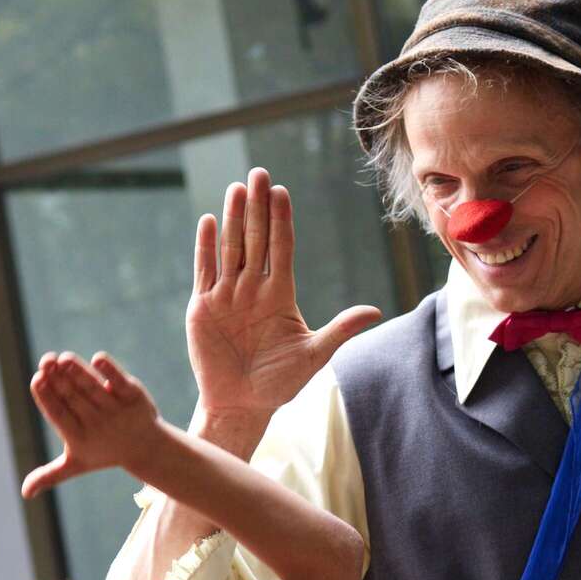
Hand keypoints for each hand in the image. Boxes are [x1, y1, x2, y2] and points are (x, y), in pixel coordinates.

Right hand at [21, 352, 158, 497]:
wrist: (146, 448)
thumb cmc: (103, 452)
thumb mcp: (76, 464)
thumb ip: (50, 474)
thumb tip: (25, 494)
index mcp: (79, 438)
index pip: (58, 415)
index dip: (46, 397)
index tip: (36, 379)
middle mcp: (98, 424)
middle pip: (73, 398)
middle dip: (58, 379)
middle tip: (46, 362)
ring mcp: (117, 411)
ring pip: (93, 388)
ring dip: (77, 371)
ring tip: (62, 358)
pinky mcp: (134, 397)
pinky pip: (119, 382)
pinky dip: (109, 371)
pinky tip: (97, 359)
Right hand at [186, 167, 380, 414]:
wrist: (242, 405)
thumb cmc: (279, 384)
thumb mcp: (314, 355)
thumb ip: (341, 330)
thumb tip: (376, 311)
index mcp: (280, 295)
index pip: (282, 249)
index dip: (282, 221)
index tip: (283, 194)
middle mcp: (253, 289)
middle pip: (256, 240)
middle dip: (258, 208)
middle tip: (260, 174)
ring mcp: (228, 296)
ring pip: (231, 249)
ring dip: (234, 219)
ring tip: (236, 189)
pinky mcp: (204, 307)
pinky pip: (205, 271)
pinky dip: (206, 247)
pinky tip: (209, 221)